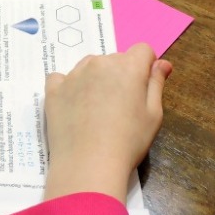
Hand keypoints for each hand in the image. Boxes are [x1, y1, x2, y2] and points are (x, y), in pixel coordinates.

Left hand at [42, 43, 171, 203]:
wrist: (88, 164)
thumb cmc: (128, 142)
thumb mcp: (153, 115)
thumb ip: (156, 84)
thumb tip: (161, 63)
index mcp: (128, 67)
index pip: (142, 50)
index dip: (145, 67)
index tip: (142, 88)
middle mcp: (99, 63)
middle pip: (115, 59)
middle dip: (120, 75)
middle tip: (120, 106)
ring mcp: (73, 74)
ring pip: (89, 66)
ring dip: (95, 78)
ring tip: (96, 109)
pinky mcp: (53, 89)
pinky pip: (61, 78)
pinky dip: (68, 87)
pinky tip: (73, 106)